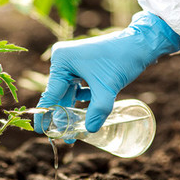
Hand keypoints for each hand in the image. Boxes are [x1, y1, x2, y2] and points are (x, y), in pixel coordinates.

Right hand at [34, 11, 179, 134]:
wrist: (140, 43)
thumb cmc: (122, 59)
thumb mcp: (107, 88)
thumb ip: (98, 110)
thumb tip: (90, 130)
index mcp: (62, 61)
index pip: (51, 94)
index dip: (45, 114)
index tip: (40, 131)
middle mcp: (62, 60)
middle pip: (58, 94)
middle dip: (62, 115)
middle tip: (63, 136)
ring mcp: (71, 61)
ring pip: (68, 92)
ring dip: (72, 109)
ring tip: (74, 129)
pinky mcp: (81, 64)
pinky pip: (76, 87)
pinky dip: (81, 99)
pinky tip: (85, 111)